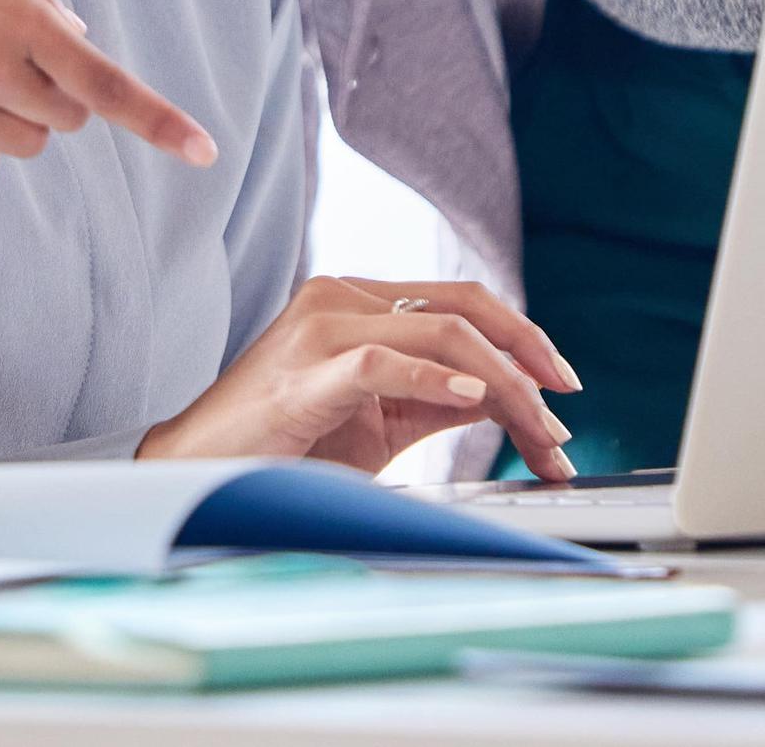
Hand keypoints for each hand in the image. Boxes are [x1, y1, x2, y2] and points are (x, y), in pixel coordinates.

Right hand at [141, 275, 578, 478]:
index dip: (522, 339)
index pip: (461, 302)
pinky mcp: (304, 372)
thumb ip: (435, 398)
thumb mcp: (379, 418)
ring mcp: (320, 326)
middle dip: (528, 361)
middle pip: (462, 310)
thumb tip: (510, 405)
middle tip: (564, 421)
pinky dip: (436, 380)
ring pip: (438, 333)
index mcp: (358, 299)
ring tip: (537, 435)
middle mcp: (341, 296)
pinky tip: (474, 404)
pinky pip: (382, 362)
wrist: (201, 468)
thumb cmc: (286, 445)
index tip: (564, 390)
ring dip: (504, 389)